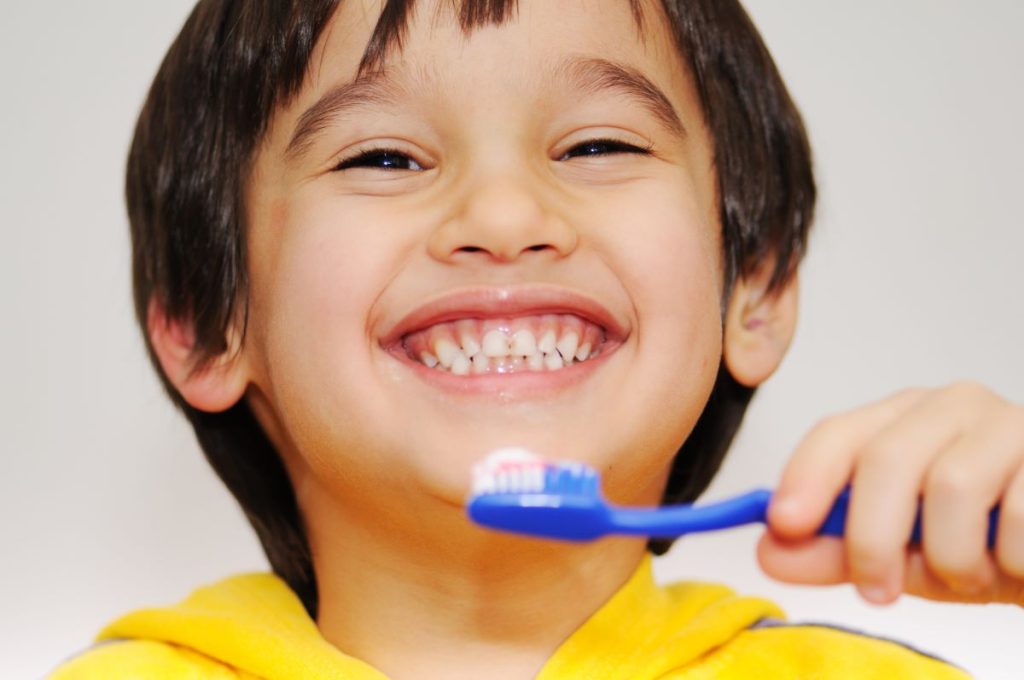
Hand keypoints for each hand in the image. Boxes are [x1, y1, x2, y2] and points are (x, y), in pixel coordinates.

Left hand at [758, 382, 1023, 604]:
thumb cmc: (986, 541)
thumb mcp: (905, 553)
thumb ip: (836, 552)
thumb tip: (768, 552)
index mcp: (902, 420)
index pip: (837, 433)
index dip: (805, 476)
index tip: (783, 525)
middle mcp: (952, 407)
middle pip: (886, 459)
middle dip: (872, 538)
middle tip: (879, 590)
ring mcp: (1010, 424)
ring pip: (952, 488)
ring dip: (954, 557)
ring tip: (971, 573)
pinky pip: (1020, 517)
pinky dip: (1010, 562)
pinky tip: (1016, 561)